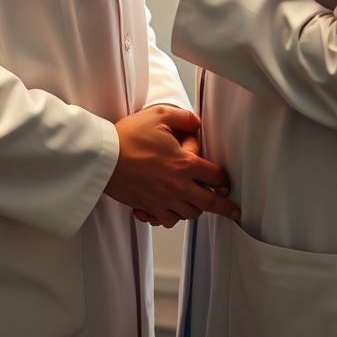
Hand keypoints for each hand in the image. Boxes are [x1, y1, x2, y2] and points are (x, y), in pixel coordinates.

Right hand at [106, 105, 239, 226]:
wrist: (103, 157)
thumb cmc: (128, 136)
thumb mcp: (159, 115)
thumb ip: (184, 118)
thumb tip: (197, 123)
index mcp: (184, 164)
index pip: (215, 176)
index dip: (223, 178)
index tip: (225, 180)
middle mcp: (177, 186)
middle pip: (208, 203)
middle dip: (224, 207)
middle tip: (233, 211)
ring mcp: (163, 200)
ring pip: (189, 214)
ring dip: (196, 209)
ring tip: (197, 203)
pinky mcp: (148, 207)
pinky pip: (168, 221)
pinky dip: (173, 217)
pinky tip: (171, 210)